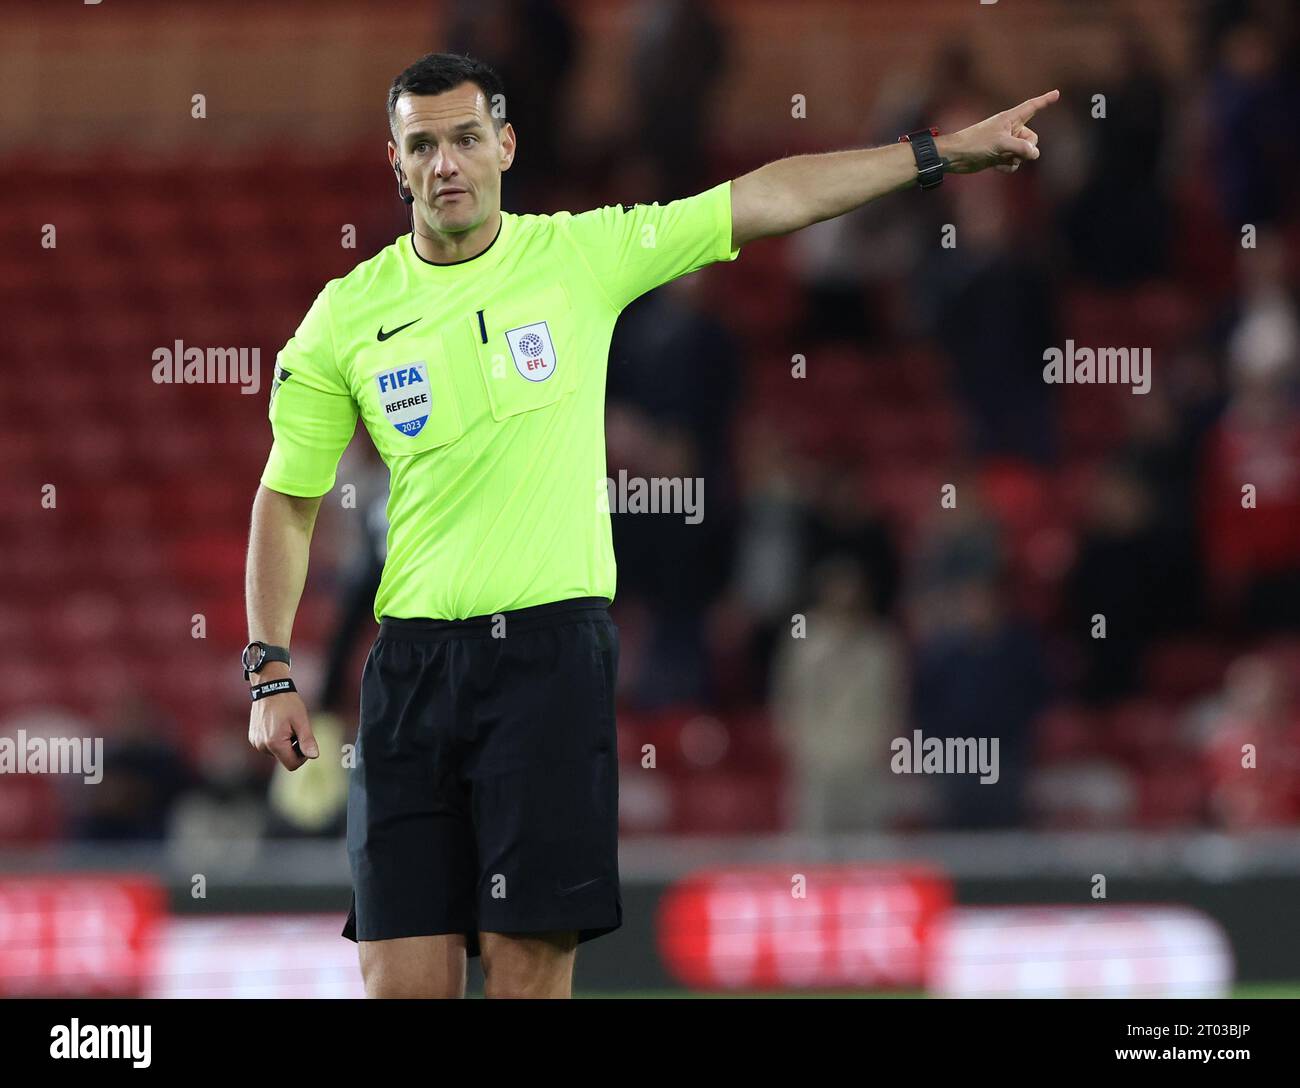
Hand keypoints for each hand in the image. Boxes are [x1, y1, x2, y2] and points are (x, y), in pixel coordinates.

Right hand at [248, 672, 318, 770]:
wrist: (269, 687)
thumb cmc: (287, 703)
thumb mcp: (302, 721)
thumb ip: (307, 740)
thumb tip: (313, 756)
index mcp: (274, 743)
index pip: (292, 764)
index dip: (303, 756)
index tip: (306, 741)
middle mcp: (262, 746)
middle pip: (285, 758)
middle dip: (294, 747)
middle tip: (296, 729)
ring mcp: (256, 742)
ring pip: (278, 753)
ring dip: (286, 743)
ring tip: (286, 725)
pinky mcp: (254, 738)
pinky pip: (270, 746)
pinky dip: (277, 739)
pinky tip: (278, 724)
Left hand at [939, 89, 1059, 174]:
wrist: (956, 157)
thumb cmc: (975, 143)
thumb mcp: (1001, 144)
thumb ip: (1021, 148)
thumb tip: (1035, 154)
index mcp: (1010, 118)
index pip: (1032, 107)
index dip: (1045, 100)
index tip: (1057, 93)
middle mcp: (1010, 129)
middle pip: (1032, 139)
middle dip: (1026, 149)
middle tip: (1015, 153)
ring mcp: (1005, 144)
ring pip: (1024, 153)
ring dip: (1015, 159)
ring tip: (1000, 158)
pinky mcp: (1000, 156)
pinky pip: (1014, 163)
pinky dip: (1008, 166)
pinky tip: (996, 166)